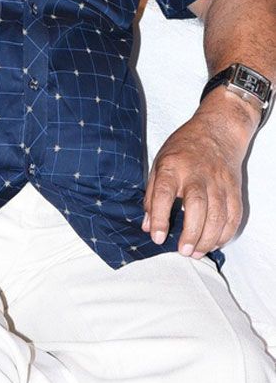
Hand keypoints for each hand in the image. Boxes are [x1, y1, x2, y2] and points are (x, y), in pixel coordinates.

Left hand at [142, 108, 246, 257]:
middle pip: (197, 205)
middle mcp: (196, 173)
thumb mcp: (159, 163)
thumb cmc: (183, 149)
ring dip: (209, 238)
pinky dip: (226, 233)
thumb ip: (152, 196)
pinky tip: (215, 242)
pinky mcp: (234, 187)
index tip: (157, 237)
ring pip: (218, 214)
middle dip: (191, 232)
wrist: (217, 131)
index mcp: (172, 166)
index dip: (159, 217)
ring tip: (197, 252)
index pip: (164, 193)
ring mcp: (218, 181)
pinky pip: (233, 215)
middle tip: (184, 251)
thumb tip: (147, 226)